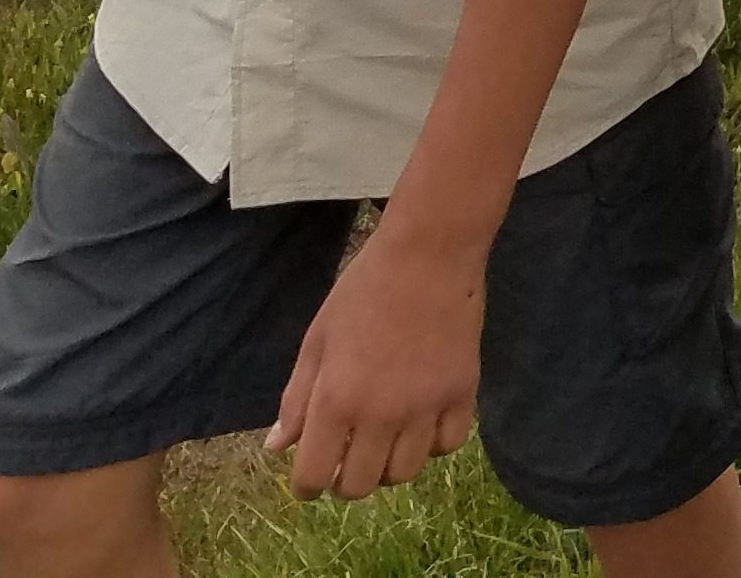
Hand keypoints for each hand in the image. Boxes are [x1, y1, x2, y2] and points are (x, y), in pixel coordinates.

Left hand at [270, 217, 482, 499]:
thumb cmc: (363, 290)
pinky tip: (423, 423)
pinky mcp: (463, 393)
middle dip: (345, 480)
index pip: (314, 476)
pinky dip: (432, 444)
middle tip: (347, 456)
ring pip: (404, 473)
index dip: (306, 485)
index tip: (310, 476)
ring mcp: (426, 406)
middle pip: (359, 485)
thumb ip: (297, 398)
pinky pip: (448, 445)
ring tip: (385, 440)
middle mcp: (380, 414)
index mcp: (335, 400)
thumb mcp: (317, 340)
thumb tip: (277, 447)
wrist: (429, 254)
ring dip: (388, 466)